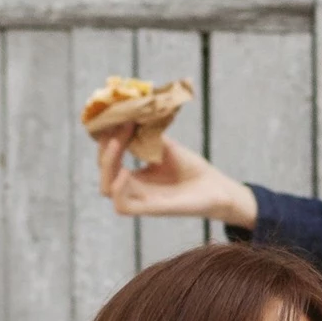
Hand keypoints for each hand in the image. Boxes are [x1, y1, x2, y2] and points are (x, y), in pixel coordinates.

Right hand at [98, 132, 258, 226]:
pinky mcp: (153, 209)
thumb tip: (129, 111)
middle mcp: (134, 189)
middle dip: (105, 148)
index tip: (120, 120)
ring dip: (107, 165)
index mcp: (134, 176)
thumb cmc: (192, 169)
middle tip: (119, 127)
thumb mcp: (165, 147)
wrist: (217, 187)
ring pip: (107, 190)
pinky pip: (123, 206)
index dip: (108, 141)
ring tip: (118, 143)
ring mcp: (142, 200)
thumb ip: (146, 134)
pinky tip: (125, 171)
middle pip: (104, 173)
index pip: (107, 161)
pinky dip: (119, 189)